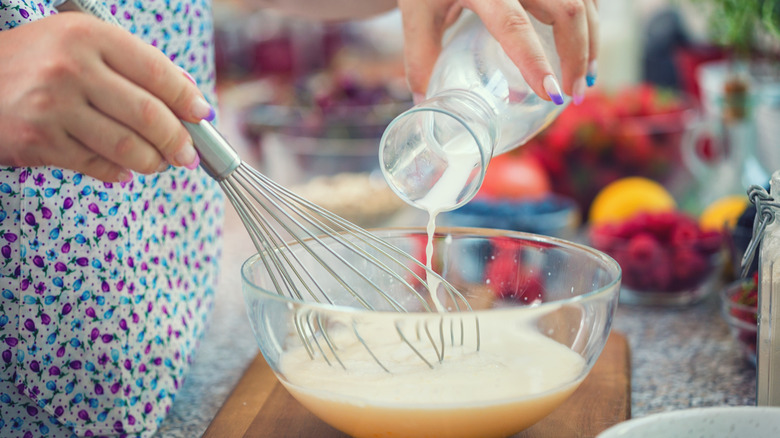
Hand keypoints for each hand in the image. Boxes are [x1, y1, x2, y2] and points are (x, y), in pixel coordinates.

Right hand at [0, 13, 213, 181]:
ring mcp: (53, 107)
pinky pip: (97, 165)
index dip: (187, 99)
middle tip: (188, 155)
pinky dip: (119, 173)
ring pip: (127, 147)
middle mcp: (71, 69)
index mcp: (89, 36)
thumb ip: (134, 66)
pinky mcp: (39, 141)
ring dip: (154, 162)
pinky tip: (124, 169)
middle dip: (178, 140)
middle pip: (148, 115)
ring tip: (160, 163)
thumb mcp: (83, 45)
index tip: (202, 115)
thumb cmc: (42, 62)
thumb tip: (190, 99)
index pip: (157, 72)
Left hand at [398, 0, 598, 104]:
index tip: (553, 94)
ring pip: (583, 1)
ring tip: (584, 80)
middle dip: (578, 57)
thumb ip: (421, 58)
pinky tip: (585, 47)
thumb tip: (426, 104)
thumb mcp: (418, 14)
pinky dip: (589, 22)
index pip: (513, 25)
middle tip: (572, 96)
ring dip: (590, 41)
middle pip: (567, 11)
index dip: (535, 62)